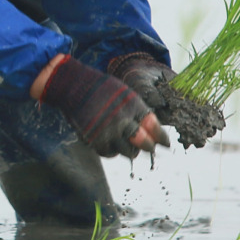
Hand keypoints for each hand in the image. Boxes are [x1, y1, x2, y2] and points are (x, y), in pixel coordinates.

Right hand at [32, 54, 169, 158]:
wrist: (73, 86)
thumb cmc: (102, 88)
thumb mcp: (125, 93)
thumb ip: (138, 111)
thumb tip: (151, 128)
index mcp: (132, 106)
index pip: (154, 127)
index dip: (161, 137)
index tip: (165, 143)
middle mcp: (122, 121)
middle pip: (144, 144)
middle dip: (149, 146)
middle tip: (150, 146)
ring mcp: (107, 132)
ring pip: (128, 152)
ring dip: (131, 150)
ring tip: (129, 143)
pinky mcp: (94, 140)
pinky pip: (110, 153)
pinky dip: (113, 150)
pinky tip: (113, 142)